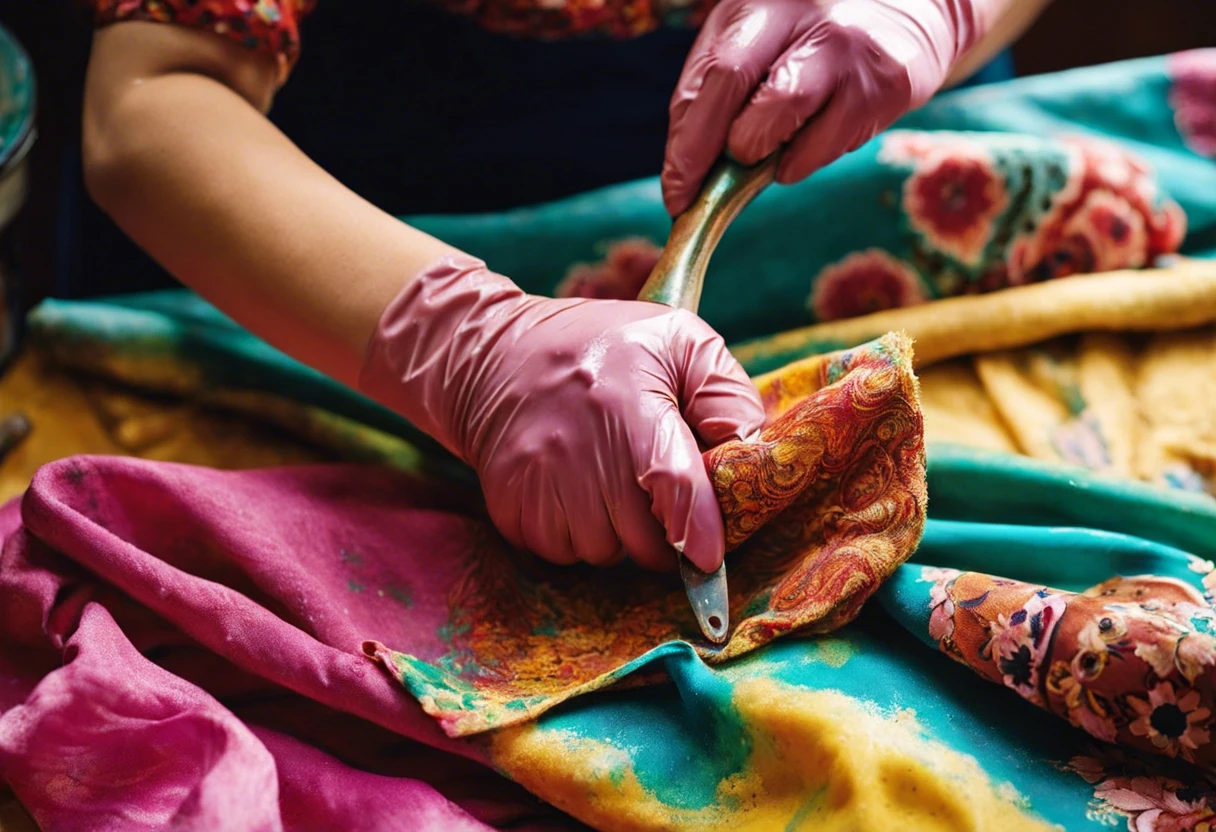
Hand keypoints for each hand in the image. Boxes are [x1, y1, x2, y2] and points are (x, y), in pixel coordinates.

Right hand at [359, 255, 764, 570]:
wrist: (495, 355)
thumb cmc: (604, 347)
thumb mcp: (677, 340)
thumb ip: (726, 394)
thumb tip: (752, 454)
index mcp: (627, 399)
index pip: (670, 479)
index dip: (696, 526)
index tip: (708, 555)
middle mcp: (577, 443)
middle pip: (642, 537)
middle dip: (663, 530)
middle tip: (655, 490)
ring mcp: (537, 478)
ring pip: (602, 553)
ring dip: (617, 535)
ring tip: (608, 483)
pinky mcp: (509, 504)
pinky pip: (560, 554)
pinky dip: (575, 537)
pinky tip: (574, 494)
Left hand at [662, 0, 989, 214]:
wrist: (899, 6)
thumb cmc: (798, 32)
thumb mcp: (744, 39)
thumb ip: (704, 95)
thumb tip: (681, 176)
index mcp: (766, 5)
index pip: (721, 79)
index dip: (692, 145)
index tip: (677, 193)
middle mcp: (816, 22)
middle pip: (759, 112)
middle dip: (731, 155)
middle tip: (729, 165)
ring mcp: (856, 56)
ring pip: (794, 141)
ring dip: (770, 161)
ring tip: (774, 140)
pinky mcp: (889, 88)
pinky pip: (826, 152)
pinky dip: (803, 160)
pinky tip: (811, 133)